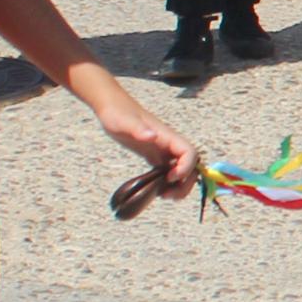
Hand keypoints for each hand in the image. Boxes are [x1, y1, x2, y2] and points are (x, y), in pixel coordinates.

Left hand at [87, 86, 203, 200]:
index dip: (186, 167)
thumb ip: (139, 129)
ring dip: (179, 185)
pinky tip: (156, 190)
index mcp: (166, 136)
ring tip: (164, 196)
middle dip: (185, 182)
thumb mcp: (125, 122)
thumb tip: (153, 136)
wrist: (111, 106)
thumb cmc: (118, 112)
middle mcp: (168, 143)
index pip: (190, 152)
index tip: (171, 178)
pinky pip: (168, 170)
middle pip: (191, 165)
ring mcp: (162, 149)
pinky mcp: (154, 154)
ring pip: (182, 170)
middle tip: (168, 195)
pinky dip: (167, 183)